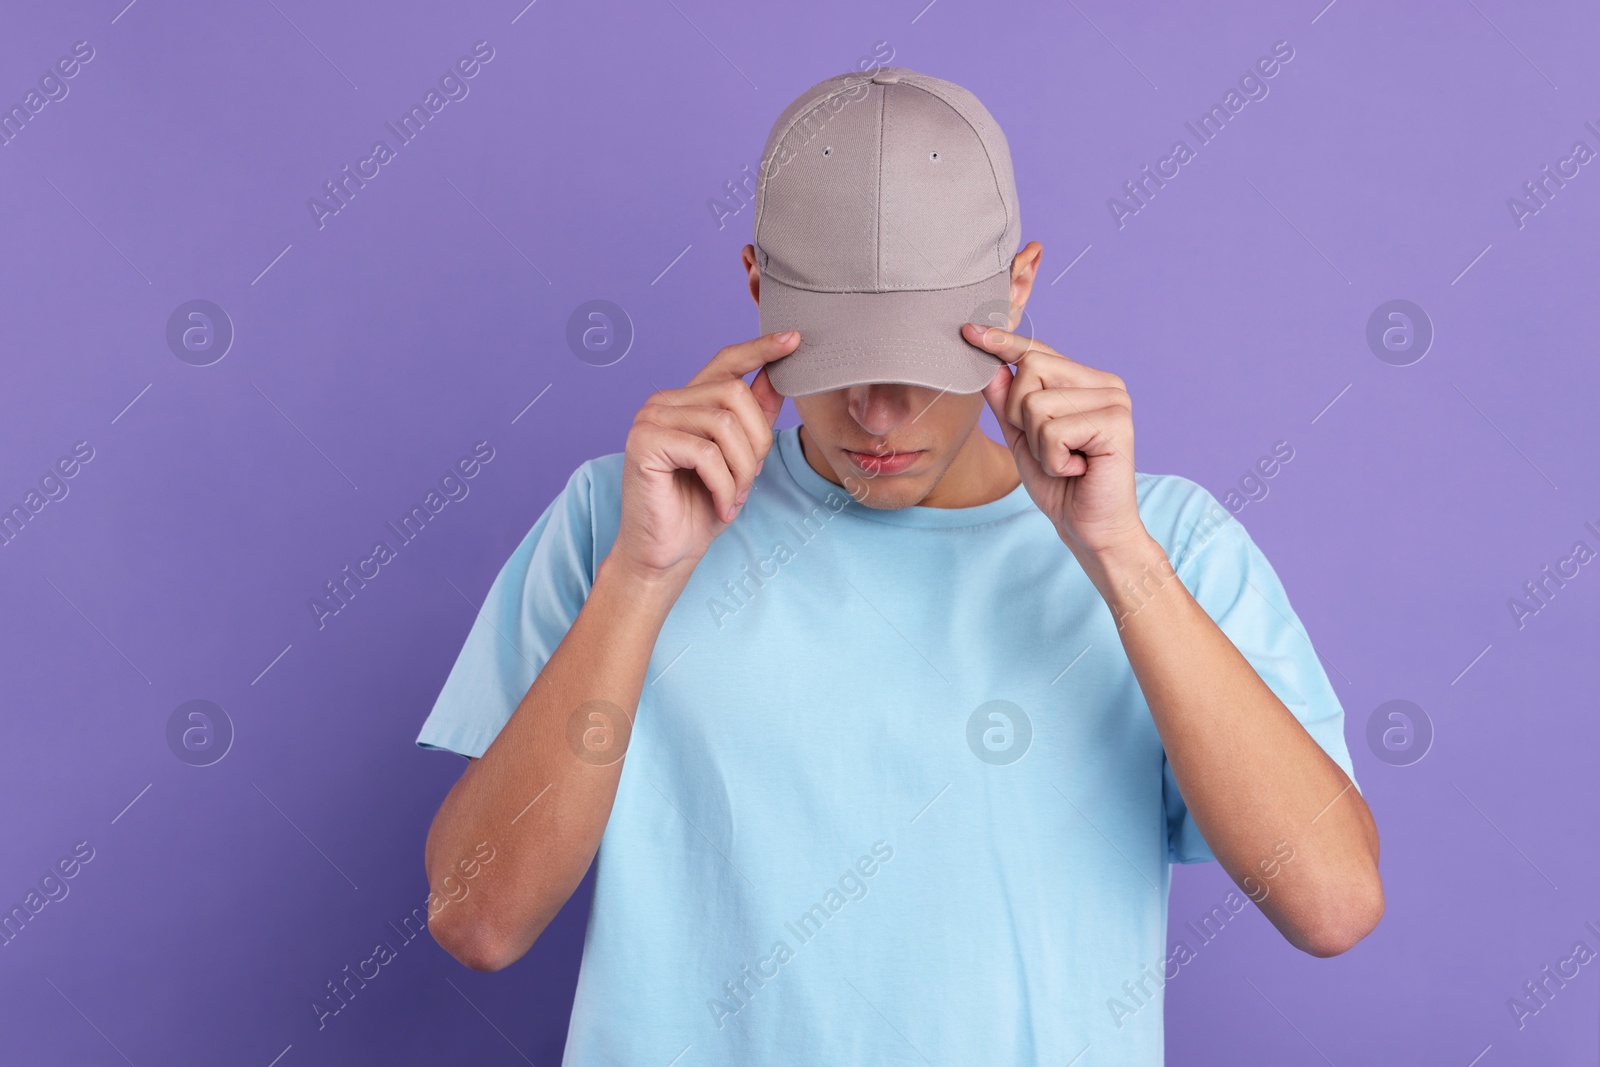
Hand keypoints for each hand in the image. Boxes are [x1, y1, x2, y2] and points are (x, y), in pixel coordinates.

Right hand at [612, 330, 797, 581]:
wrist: (665, 554)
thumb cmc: (699, 509)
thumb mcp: (740, 461)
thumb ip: (754, 418)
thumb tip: (776, 375)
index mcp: (687, 400)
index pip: (726, 362)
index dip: (761, 348)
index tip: (794, 339)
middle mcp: (664, 401)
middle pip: (735, 395)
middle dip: (756, 444)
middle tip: (749, 483)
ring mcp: (650, 418)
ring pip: (724, 425)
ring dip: (742, 470)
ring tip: (734, 498)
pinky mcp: (644, 442)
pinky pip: (705, 452)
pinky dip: (723, 484)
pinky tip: (721, 505)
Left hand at [968, 323, 1150, 561]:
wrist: (1091, 530)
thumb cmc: (1061, 486)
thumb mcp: (1022, 438)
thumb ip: (1006, 402)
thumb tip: (989, 363)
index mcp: (1086, 382)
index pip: (1038, 351)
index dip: (1003, 342)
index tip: (969, 331)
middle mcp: (1105, 383)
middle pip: (1030, 369)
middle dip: (1019, 415)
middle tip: (1049, 448)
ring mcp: (1114, 400)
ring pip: (1036, 403)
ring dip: (1037, 445)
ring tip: (1064, 462)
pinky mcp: (1116, 424)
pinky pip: (1053, 431)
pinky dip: (1053, 460)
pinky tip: (1076, 470)